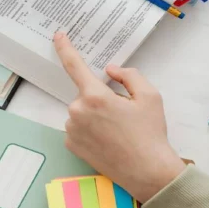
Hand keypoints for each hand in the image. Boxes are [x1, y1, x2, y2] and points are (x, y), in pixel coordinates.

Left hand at [54, 32, 184, 202]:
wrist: (147, 171)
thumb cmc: (150, 133)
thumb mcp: (150, 95)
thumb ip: (129, 74)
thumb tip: (110, 70)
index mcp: (95, 96)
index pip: (74, 65)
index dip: (65, 48)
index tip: (58, 36)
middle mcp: (78, 112)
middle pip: (87, 93)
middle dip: (102, 96)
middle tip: (124, 112)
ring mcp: (72, 130)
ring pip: (82, 110)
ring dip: (95, 113)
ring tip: (118, 129)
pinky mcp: (71, 145)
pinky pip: (78, 126)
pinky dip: (90, 127)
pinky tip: (108, 138)